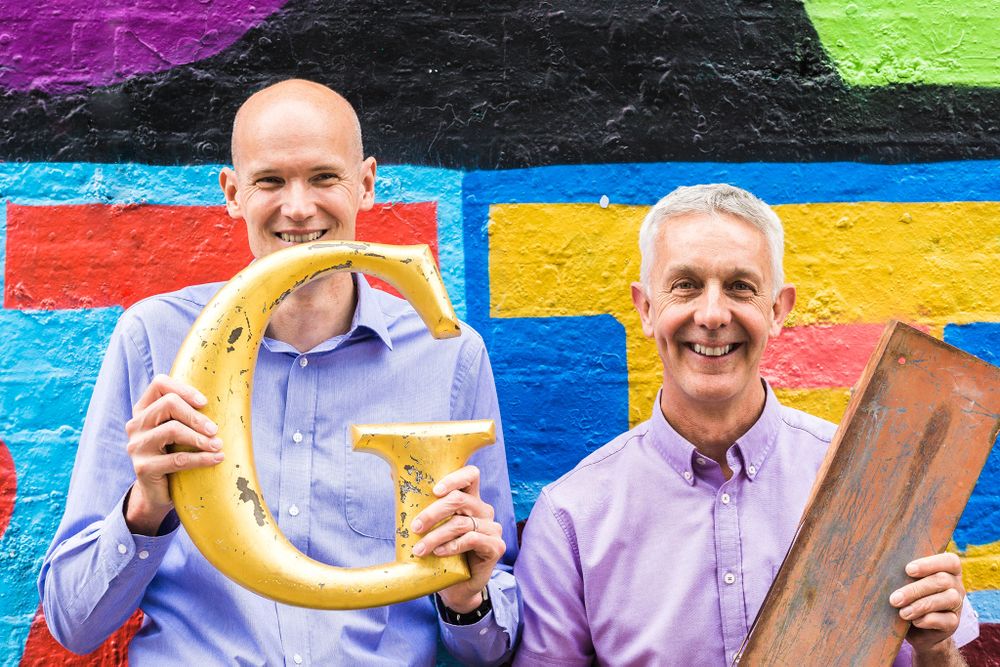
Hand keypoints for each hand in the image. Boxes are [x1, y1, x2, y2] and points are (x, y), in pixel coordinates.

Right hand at [124, 374, 222, 534]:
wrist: (157, 492)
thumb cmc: (174, 454)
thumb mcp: (177, 431)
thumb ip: (187, 414)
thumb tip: (227, 398)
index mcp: (143, 410)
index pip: (159, 384)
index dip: (184, 389)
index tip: (204, 402)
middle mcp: (136, 425)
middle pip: (168, 404)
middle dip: (196, 416)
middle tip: (215, 429)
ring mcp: (136, 446)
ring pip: (172, 430)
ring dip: (200, 438)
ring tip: (218, 445)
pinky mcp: (143, 468)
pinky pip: (177, 459)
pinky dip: (201, 458)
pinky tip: (217, 458)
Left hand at [410, 465, 505, 612]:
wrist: (457, 586)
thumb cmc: (442, 552)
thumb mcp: (432, 526)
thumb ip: (420, 503)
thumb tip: (394, 474)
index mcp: (470, 499)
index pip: (470, 475)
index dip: (454, 478)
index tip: (434, 490)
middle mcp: (483, 510)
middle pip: (460, 499)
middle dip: (433, 512)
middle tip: (415, 527)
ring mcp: (492, 528)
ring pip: (461, 523)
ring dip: (435, 536)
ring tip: (419, 549)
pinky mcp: (496, 546)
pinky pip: (472, 539)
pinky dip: (451, 546)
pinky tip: (439, 553)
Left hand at [890, 553, 965, 657]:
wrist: (914, 628)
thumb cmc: (905, 595)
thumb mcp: (904, 581)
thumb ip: (902, 572)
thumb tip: (881, 565)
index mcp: (946, 569)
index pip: (949, 560)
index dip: (930, 564)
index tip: (908, 570)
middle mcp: (956, 584)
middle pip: (942, 580)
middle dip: (916, 589)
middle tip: (895, 599)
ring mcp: (957, 604)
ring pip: (948, 599)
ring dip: (921, 605)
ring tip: (902, 613)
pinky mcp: (954, 622)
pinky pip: (947, 620)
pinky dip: (928, 620)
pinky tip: (914, 621)